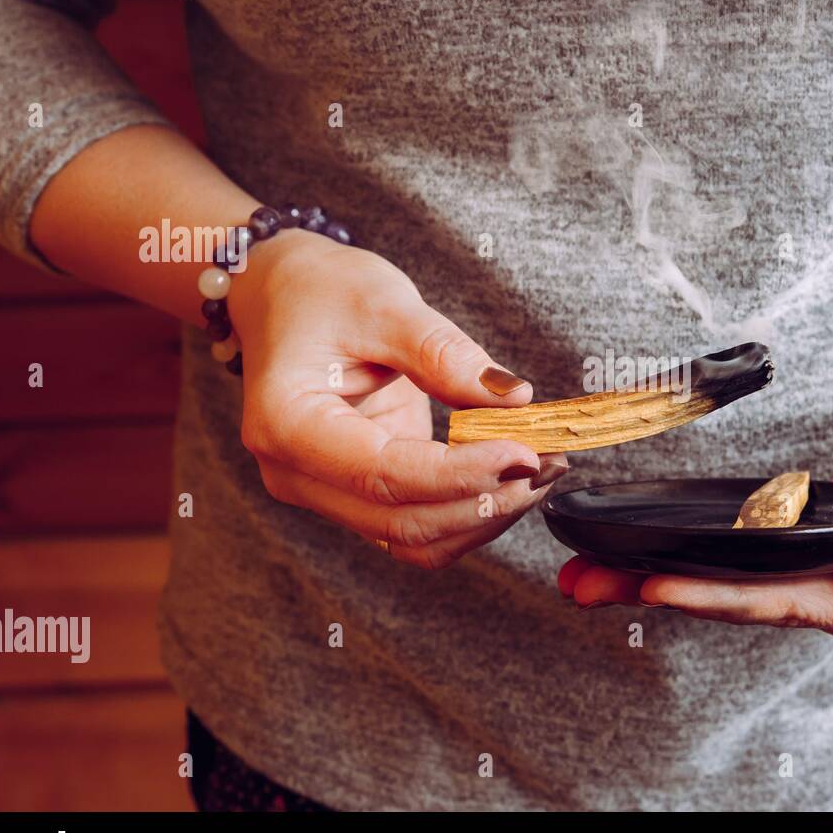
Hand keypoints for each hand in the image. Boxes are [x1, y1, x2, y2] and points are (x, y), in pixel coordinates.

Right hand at [227, 228, 566, 569]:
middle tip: (549, 462)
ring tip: (540, 472)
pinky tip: (509, 479)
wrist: (282, 297)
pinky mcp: (356, 494)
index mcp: (287, 424)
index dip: (461, 472)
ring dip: (483, 517)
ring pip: (413, 539)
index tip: (524, 451)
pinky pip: (416, 528)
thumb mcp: (383, 302)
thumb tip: (513, 398)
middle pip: (402, 521)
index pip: (383, 474)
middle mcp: (296, 474)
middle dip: (484, 500)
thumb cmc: (321, 292)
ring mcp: (325, 492)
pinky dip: (467, 514)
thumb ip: (443, 353)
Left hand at [557, 428, 832, 635]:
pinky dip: (692, 542)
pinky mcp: (808, 533)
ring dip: (655, 571)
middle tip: (577, 584)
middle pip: (732, 599)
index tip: (654, 586)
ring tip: (581, 568)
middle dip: (655, 592)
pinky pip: (741, 544)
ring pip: (726, 575)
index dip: (717, 598)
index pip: (783, 603)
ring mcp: (817, 565)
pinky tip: (643, 536)